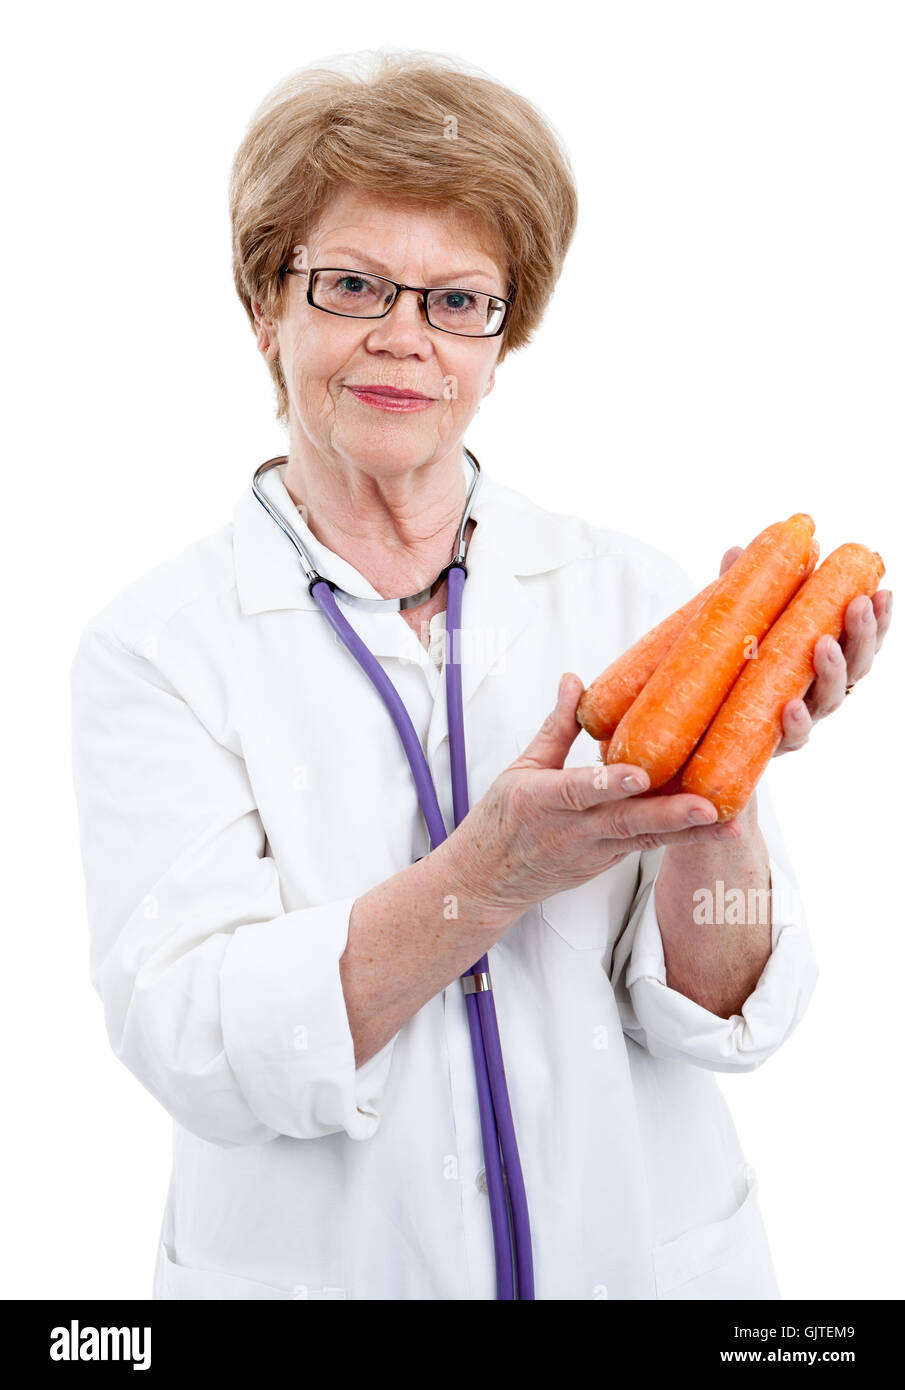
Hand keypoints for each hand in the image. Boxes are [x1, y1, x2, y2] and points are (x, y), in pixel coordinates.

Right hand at [447, 675, 736, 917]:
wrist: (489, 880)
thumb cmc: (502, 819)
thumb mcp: (522, 767)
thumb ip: (555, 726)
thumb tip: (574, 680)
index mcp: (543, 801)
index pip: (579, 790)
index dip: (610, 784)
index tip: (641, 775)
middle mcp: (572, 830)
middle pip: (626, 822)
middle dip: (670, 815)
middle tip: (709, 807)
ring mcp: (594, 852)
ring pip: (645, 839)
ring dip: (689, 832)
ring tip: (729, 823)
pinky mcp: (608, 864)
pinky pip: (646, 846)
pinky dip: (679, 837)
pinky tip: (714, 827)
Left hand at [718, 546, 892, 755]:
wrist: (705, 721)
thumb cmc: (735, 667)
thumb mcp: (740, 625)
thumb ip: (743, 592)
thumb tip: (737, 551)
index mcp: (824, 658)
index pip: (860, 638)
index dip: (877, 618)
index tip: (883, 591)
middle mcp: (821, 688)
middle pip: (857, 666)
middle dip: (863, 634)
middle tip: (859, 605)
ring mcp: (804, 716)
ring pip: (832, 698)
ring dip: (832, 671)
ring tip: (823, 645)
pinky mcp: (778, 743)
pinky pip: (793, 736)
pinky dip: (796, 723)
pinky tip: (791, 706)